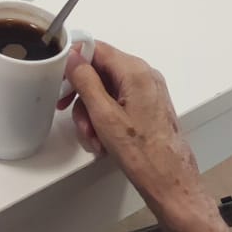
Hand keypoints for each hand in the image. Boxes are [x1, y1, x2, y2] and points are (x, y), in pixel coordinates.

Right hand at [63, 43, 231, 231]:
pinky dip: (106, 119)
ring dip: (93, 113)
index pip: (97, 49)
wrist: (170, 182)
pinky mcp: (148, 107)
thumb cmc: (142, 153)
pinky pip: (119, 103)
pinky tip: (103, 141)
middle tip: (70, 113)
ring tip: (92, 138)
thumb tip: (74, 57)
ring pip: (108, 91)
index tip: (61, 79)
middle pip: (101, 72)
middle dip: (83, 97)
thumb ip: (86, 81)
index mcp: (136, 71)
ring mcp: (148, 92)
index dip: (75, 62)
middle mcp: (145, 76)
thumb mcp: (104, 115)